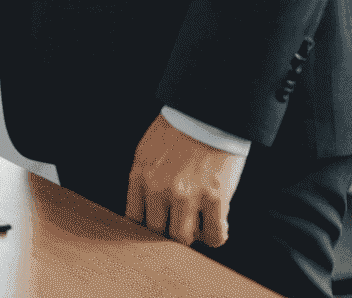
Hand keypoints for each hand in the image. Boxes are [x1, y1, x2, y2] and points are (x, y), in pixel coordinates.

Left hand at [124, 113, 245, 247]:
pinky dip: (216, 236)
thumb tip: (146, 209)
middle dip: (168, 231)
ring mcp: (187, 195)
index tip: (158, 226)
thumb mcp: (148, 151)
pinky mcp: (214, 198)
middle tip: (180, 223)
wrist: (207, 112)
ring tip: (199, 224)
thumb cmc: (179, 130)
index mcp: (141, 175)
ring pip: (183, 238)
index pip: (134, 218)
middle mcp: (160, 188)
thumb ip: (144, 179)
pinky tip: (217, 223)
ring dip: (192, 235)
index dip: (146, 227)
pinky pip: (214, 235)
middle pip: (157, 232)